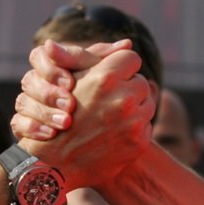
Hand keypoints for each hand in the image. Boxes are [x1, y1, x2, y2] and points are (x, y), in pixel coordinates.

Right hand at [12, 40, 154, 187]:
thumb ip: (97, 56)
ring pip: (147, 104)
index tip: (110, 77)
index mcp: (106, 78)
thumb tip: (127, 42)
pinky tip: (114, 134)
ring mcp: (133, 123)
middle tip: (108, 100)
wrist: (55, 162)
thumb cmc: (58, 112)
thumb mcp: (72, 78)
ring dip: (134, 108)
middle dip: (128, 88)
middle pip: (141, 81)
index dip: (120, 67)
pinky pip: (146, 126)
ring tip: (110, 117)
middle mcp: (123, 99)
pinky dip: (134, 129)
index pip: (131, 58)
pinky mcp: (139, 143)